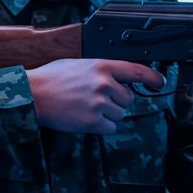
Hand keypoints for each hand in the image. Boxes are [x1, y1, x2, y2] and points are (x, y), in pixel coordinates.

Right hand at [26, 59, 164, 133]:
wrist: (33, 94)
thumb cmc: (52, 78)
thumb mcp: (79, 64)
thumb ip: (101, 70)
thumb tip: (119, 77)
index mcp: (102, 66)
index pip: (136, 71)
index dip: (152, 78)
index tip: (159, 83)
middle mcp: (104, 84)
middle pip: (128, 99)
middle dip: (116, 101)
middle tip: (95, 99)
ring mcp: (99, 104)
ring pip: (119, 115)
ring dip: (107, 115)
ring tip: (86, 108)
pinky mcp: (93, 122)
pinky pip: (111, 128)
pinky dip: (101, 127)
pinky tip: (86, 119)